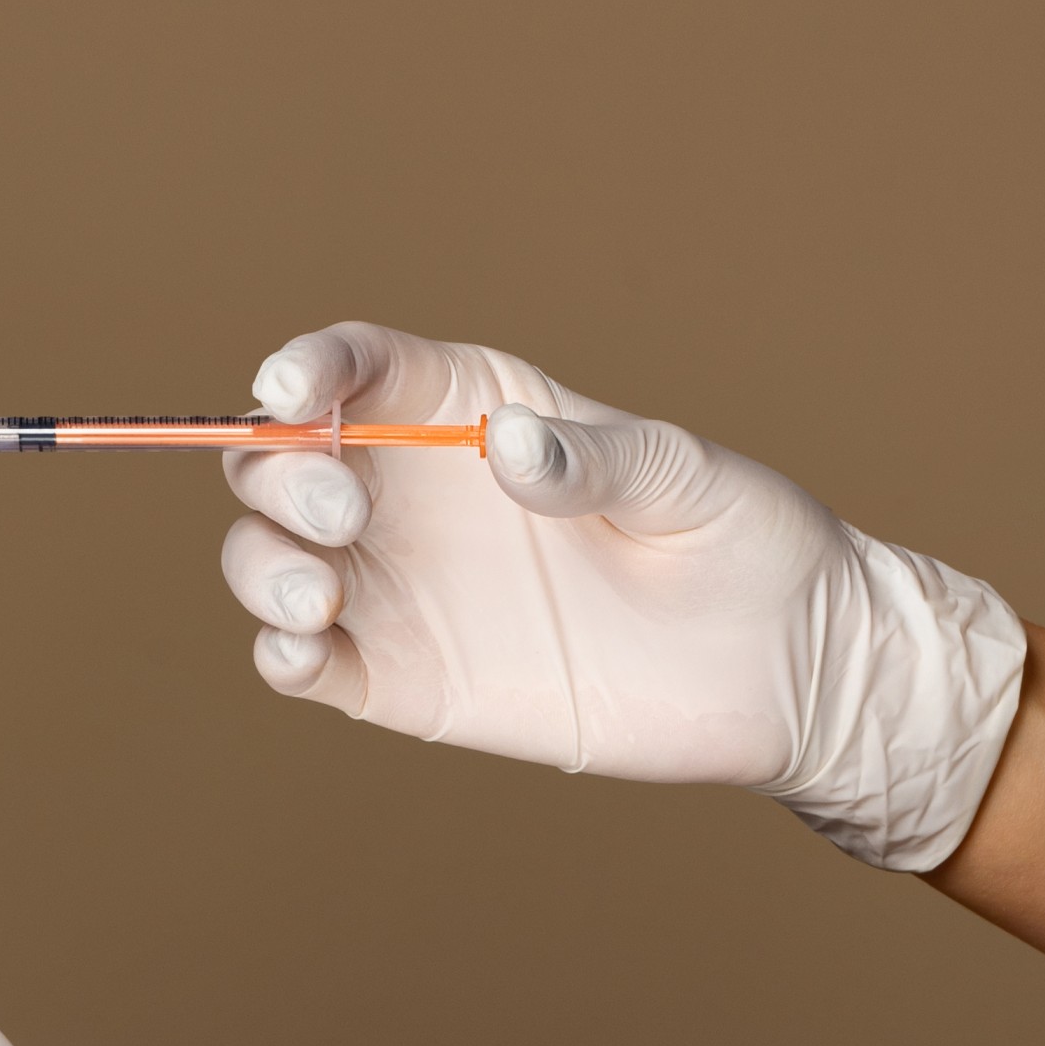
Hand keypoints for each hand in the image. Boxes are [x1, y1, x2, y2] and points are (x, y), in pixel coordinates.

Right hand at [221, 322, 1023, 869]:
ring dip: (260, 563)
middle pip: (281, 457)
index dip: (306, 368)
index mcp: (465, 411)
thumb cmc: (743, 546)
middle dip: (278, 470)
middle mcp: (408, 492)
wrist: (784, 674)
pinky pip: (303, 661)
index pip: (356, 369)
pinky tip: (307, 649)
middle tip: (343, 508)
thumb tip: (506, 443)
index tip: (293, 388)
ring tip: (321, 592)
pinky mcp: (399, 677)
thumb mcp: (686, 478)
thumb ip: (594, 456)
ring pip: (266, 554)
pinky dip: (279, 653)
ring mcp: (395, 585)